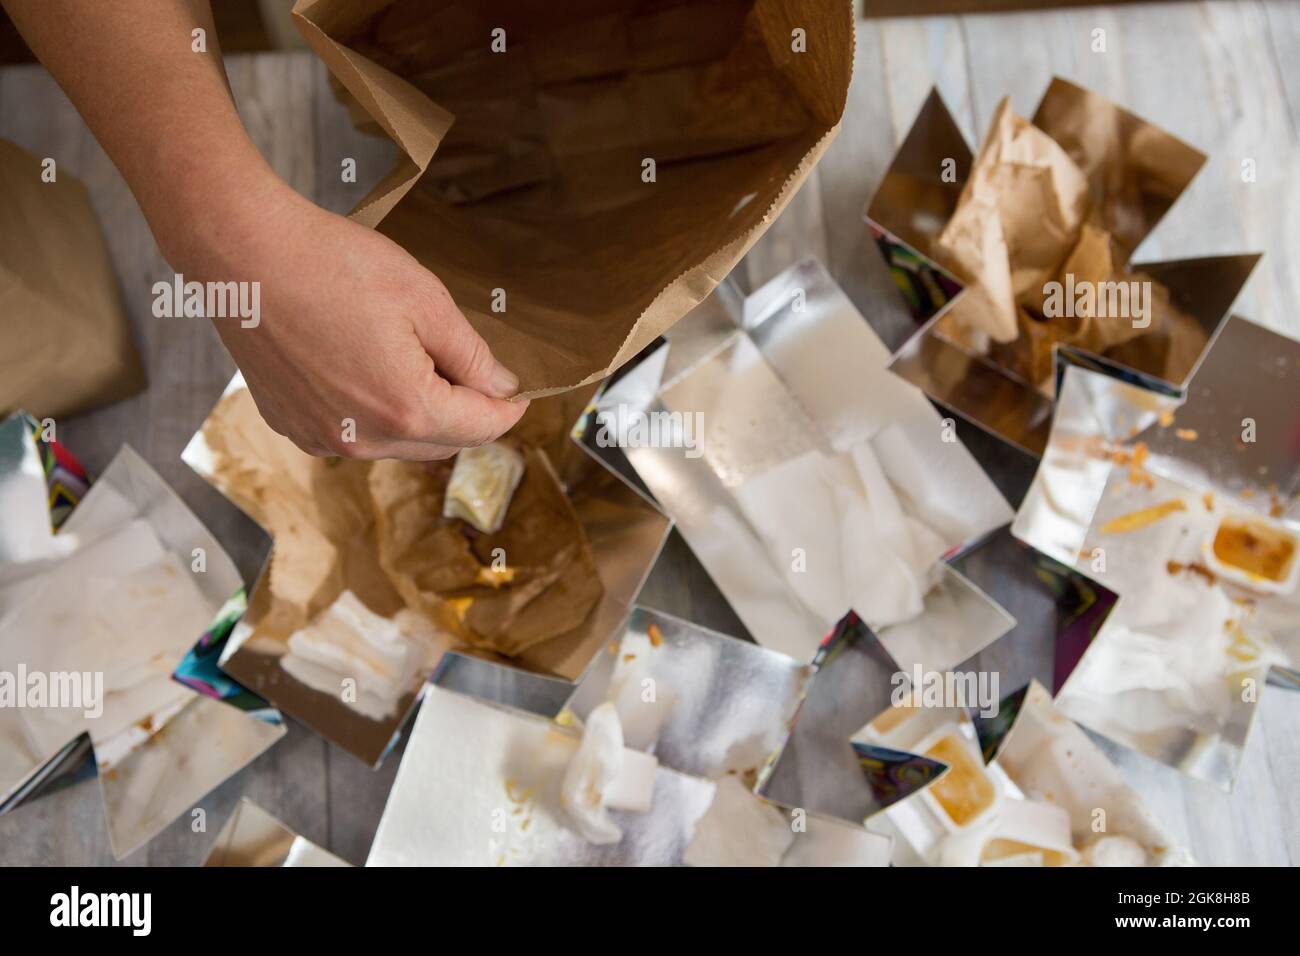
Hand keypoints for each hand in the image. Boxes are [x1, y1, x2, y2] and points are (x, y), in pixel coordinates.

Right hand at [168, 178, 526, 459]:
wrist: (242, 252)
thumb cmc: (333, 265)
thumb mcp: (425, 300)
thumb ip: (471, 355)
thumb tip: (500, 388)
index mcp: (405, 410)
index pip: (480, 429)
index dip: (507, 409)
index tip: (518, 393)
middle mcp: (362, 440)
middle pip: (440, 443)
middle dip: (464, 413)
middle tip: (467, 368)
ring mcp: (321, 438)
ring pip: (396, 443)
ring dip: (417, 415)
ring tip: (410, 359)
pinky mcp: (290, 425)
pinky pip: (352, 433)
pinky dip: (371, 413)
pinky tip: (362, 366)